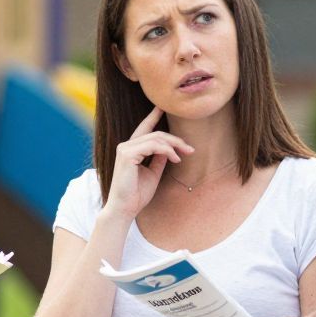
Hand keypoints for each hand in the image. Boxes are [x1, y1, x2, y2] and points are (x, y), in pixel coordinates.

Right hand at [103, 107, 192, 223]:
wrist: (125, 209)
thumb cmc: (137, 195)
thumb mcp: (153, 173)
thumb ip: (159, 159)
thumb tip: (169, 149)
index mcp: (130, 149)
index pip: (144, 128)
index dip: (153, 116)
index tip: (162, 107)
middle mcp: (126, 146)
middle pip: (155, 133)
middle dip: (175, 140)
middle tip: (190, 149)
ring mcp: (125, 149)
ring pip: (156, 138)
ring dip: (174, 146)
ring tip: (184, 156)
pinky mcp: (127, 154)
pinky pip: (153, 145)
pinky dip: (167, 151)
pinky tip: (175, 159)